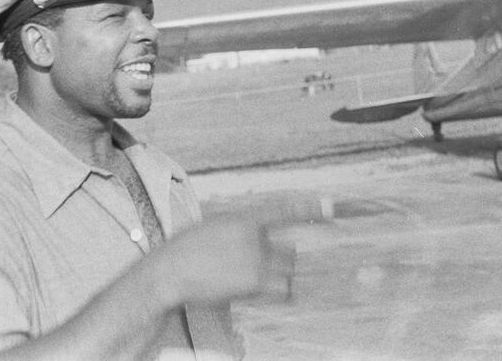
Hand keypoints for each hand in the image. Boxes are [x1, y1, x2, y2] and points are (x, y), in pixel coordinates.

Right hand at [153, 214, 296, 305]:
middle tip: (253, 270)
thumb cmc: (183, 252)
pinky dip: (278, 293)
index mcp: (243, 219)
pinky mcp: (255, 280)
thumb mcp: (211, 228)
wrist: (170, 271)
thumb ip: (236, 231)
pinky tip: (262, 293)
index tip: (331, 206)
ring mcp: (256, 258)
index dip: (309, 209)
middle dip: (278, 262)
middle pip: (289, 251)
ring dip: (276, 278)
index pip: (283, 211)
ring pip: (287, 271)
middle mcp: (254, 235)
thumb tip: (253, 238)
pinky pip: (283, 289)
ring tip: (247, 281)